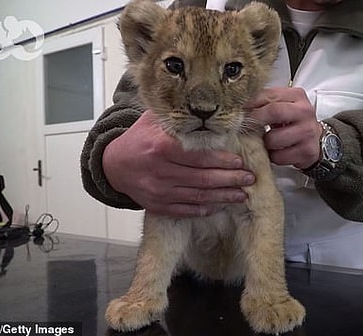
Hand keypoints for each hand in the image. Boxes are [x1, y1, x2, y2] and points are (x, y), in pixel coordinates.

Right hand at [102, 110, 255, 216]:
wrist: (113, 165)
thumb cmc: (138, 140)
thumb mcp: (152, 122)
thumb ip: (177, 117)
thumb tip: (207, 109)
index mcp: (161, 147)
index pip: (198, 156)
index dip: (221, 160)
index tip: (240, 161)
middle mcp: (160, 171)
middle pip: (202, 178)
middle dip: (230, 179)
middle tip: (249, 178)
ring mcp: (159, 191)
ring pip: (198, 196)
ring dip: (223, 196)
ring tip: (242, 194)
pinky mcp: (157, 206)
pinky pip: (185, 210)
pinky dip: (204, 209)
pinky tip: (220, 205)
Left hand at [247, 87, 322, 168]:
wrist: (317, 140)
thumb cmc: (294, 122)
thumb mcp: (283, 106)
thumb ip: (266, 103)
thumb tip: (241, 107)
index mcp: (297, 96)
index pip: (269, 95)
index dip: (251, 103)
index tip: (241, 110)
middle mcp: (305, 112)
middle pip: (274, 112)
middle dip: (256, 120)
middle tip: (247, 126)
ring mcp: (307, 132)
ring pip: (273, 139)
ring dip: (265, 142)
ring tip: (267, 141)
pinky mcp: (306, 151)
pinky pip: (279, 156)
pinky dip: (273, 156)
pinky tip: (277, 151)